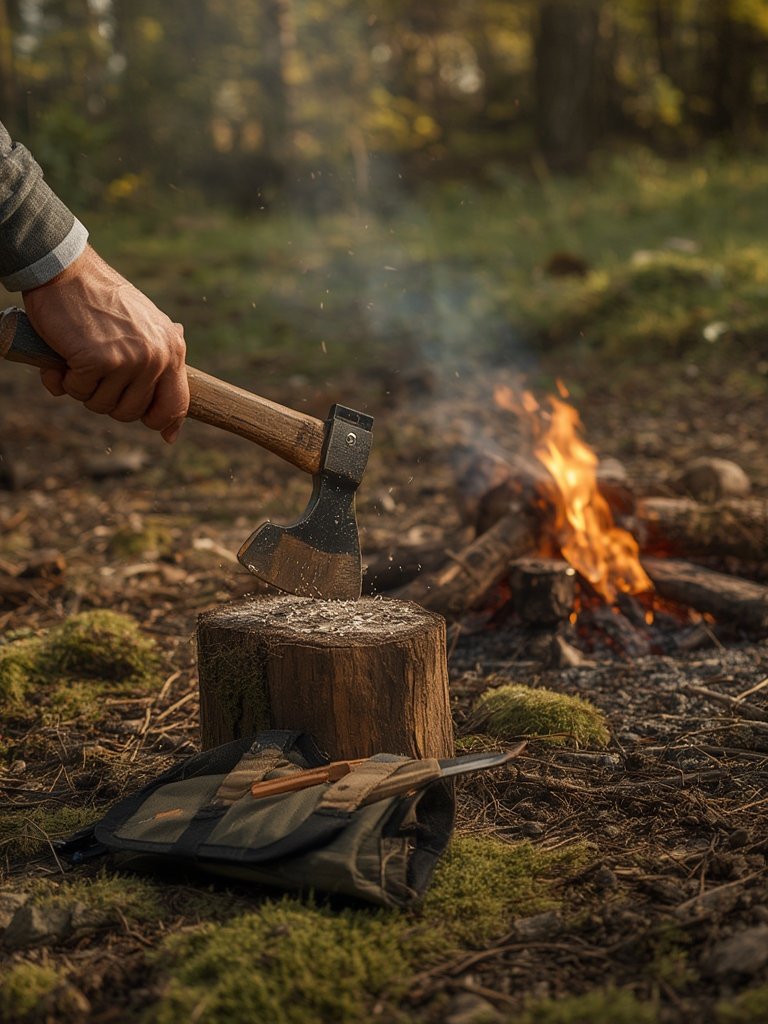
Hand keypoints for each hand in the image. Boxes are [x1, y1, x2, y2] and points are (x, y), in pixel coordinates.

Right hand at [22, 245, 188, 442]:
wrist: (68, 270)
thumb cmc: (101, 302)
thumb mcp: (145, 328)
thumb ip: (159, 367)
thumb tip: (172, 431)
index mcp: (172, 349)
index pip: (176, 405)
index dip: (161, 422)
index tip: (149, 423)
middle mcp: (155, 357)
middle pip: (131, 412)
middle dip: (108, 399)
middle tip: (95, 373)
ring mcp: (128, 360)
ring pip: (102, 406)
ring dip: (83, 389)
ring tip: (79, 358)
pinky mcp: (98, 361)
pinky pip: (77, 392)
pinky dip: (63, 379)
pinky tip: (63, 357)